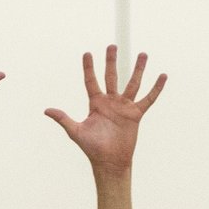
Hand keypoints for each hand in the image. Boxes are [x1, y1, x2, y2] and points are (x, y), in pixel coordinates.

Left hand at [45, 46, 165, 175]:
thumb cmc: (92, 148)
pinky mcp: (135, 115)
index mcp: (95, 103)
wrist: (109, 162)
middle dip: (111, 61)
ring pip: (132, 83)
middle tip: (112, 46)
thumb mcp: (76, 132)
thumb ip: (63, 119)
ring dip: (138, 69)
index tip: (87, 53)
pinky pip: (148, 99)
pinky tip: (162, 76)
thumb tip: (46, 110)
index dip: (88, 67)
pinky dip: (156, 88)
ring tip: (143, 54)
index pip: (91, 80)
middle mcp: (110, 102)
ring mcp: (124, 107)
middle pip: (112, 76)